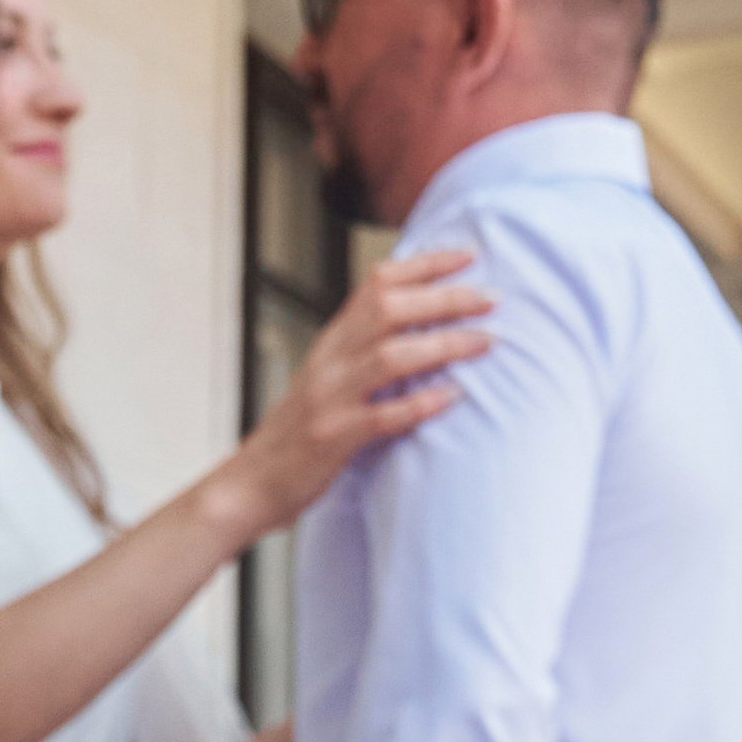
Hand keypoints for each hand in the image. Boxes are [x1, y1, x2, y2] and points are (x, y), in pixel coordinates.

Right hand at [210, 250, 490, 544]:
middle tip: (492, 300)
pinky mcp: (333, 438)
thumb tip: (422, 328)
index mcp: (333, 342)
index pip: (377, 284)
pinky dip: (420, 404)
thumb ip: (366, 352)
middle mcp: (330, 360)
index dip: (425, 265)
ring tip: (486, 342)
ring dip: (443, 345)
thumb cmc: (300, 434)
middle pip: (389, 309)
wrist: (250, 484)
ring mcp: (329, 398)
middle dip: (445, 299)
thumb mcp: (329, 379)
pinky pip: (382, 416)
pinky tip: (453, 397)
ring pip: (390, 356)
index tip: (470, 257)